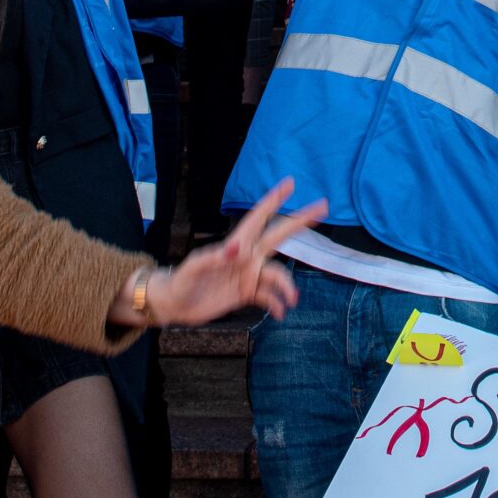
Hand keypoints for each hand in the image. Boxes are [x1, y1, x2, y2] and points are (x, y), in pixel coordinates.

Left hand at [137, 178, 325, 326]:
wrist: (174, 305)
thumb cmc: (179, 282)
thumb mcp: (192, 269)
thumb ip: (213, 257)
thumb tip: (236, 248)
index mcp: (234, 245)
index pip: (258, 218)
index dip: (273, 201)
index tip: (290, 184)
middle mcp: (246, 257)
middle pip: (278, 235)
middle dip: (300, 220)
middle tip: (323, 206)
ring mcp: (248, 274)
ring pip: (278, 275)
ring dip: (287, 287)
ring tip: (290, 301)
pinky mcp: (247, 293)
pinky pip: (269, 297)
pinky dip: (277, 304)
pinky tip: (279, 314)